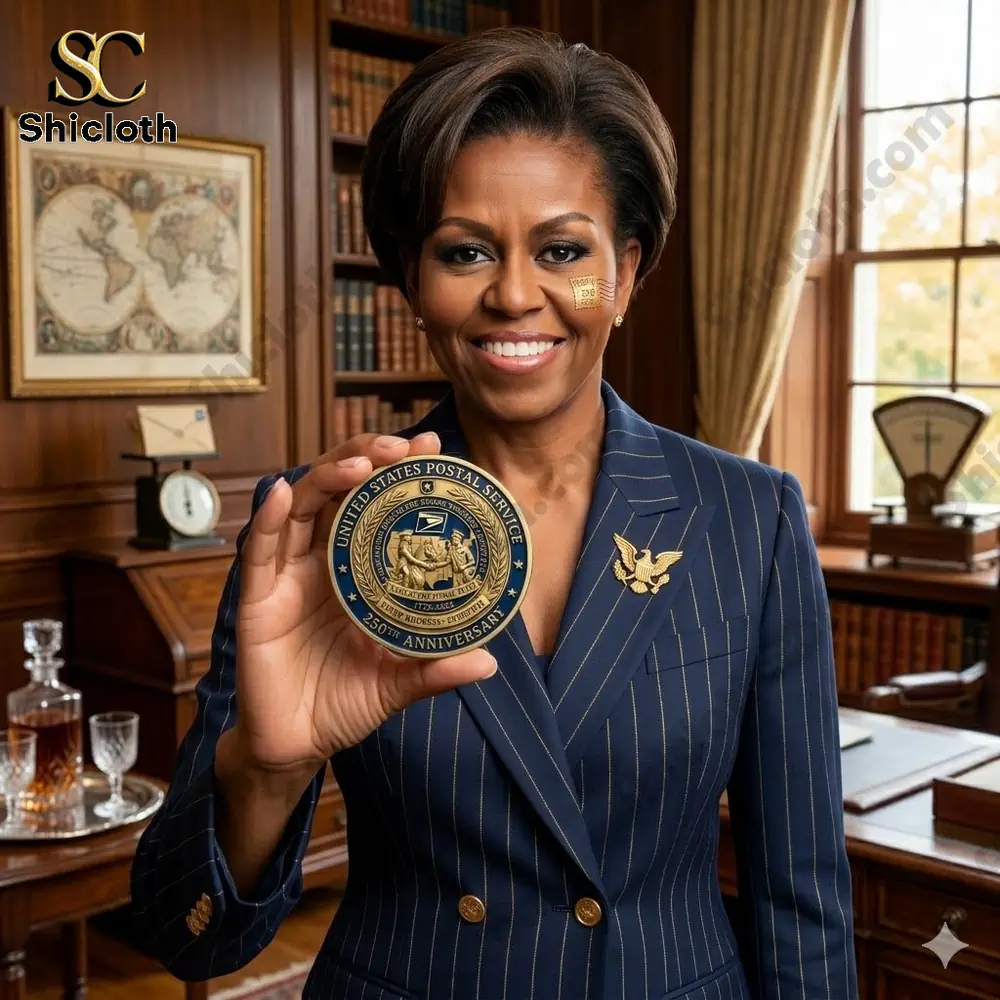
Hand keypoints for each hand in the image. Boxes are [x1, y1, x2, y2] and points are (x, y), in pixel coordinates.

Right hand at [229, 433, 497, 778]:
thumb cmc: (342, 706)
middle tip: (403, 446)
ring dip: (328, 476)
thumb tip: (489, 662)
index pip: (376, 508)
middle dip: (367, 458)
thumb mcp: (395, 684)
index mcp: (355, 574)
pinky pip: (258, 553)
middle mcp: (320, 564)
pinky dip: (267, 520)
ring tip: (362, 462)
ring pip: (301, 508)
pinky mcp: (257, 601)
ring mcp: (287, 578)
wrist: (295, 747)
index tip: (432, 448)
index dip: (399, 474)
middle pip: (339, 492)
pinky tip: (280, 492)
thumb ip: (435, 671)